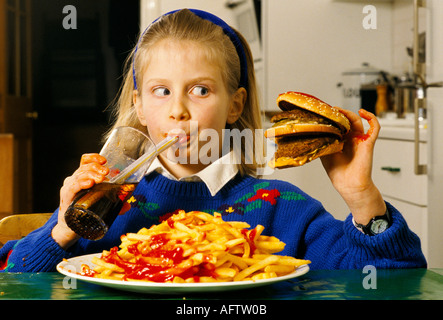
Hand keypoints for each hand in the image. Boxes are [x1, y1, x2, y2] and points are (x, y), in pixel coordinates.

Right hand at [52, 153, 108, 247]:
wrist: (70, 228)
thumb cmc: (84, 212)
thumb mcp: (101, 204)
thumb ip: (115, 204)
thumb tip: (128, 205)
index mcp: (83, 177)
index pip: (85, 161)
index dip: (94, 158)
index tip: (104, 161)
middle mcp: (75, 180)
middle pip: (84, 167)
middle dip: (97, 167)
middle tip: (106, 172)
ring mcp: (69, 188)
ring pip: (79, 175)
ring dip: (91, 174)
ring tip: (101, 178)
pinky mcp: (66, 198)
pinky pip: (72, 187)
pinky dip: (81, 184)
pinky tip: (89, 184)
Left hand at [321, 109, 385, 223]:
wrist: (348, 184)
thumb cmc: (337, 172)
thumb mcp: (324, 152)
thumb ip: (323, 140)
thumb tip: (313, 129)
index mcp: (341, 141)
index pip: (338, 124)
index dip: (333, 117)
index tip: (325, 111)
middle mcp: (351, 139)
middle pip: (347, 120)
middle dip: (339, 113)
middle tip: (330, 109)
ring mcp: (360, 140)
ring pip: (357, 121)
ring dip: (349, 114)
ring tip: (340, 111)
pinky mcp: (368, 142)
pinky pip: (374, 128)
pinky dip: (371, 118)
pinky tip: (363, 112)